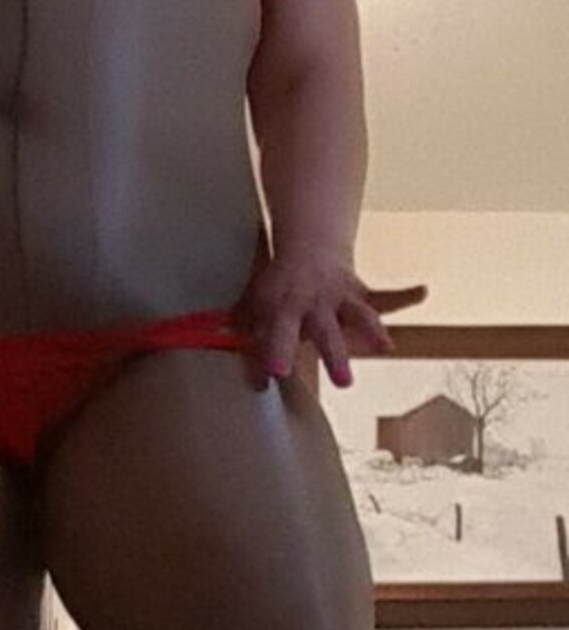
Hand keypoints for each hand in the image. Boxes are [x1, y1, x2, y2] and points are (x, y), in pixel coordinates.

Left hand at [232, 248, 428, 386]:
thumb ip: (237, 325)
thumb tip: (207, 340)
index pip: (278, 332)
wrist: (307, 246)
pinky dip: (405, 296)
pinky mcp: (362, 296)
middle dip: (336, 354)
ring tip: (386, 348)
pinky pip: (387, 297)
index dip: (275, 351)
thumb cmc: (276, 284)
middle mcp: (316, 303)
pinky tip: (422, 292)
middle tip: (344, 382)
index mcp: (285, 307)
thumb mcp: (252, 302)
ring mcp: (342, 298)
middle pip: (326, 330)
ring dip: (373, 331)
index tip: (273, 375)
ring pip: (360, 315)